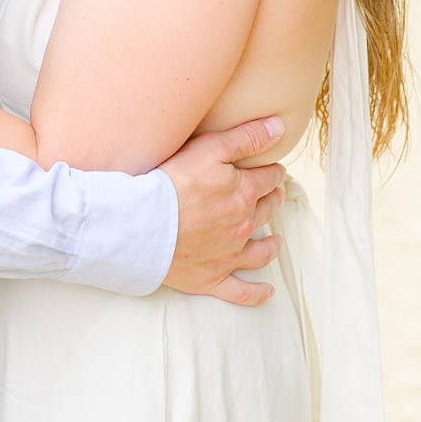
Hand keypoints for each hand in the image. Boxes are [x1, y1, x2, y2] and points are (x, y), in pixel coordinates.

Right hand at [158, 116, 288, 305]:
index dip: (273, 172)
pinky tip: (267, 292)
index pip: (268, 179)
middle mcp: (243, 227)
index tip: (274, 170)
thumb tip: (279, 127)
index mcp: (244, 194)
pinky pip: (241, 291)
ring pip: (260, 252)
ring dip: (271, 245)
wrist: (141, 224)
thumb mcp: (208, 149)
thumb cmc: (170, 183)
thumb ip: (245, 138)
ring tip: (276, 241)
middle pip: (265, 212)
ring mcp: (228, 256)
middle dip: (271, 201)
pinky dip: (257, 293)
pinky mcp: (211, 278)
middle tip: (271, 196)